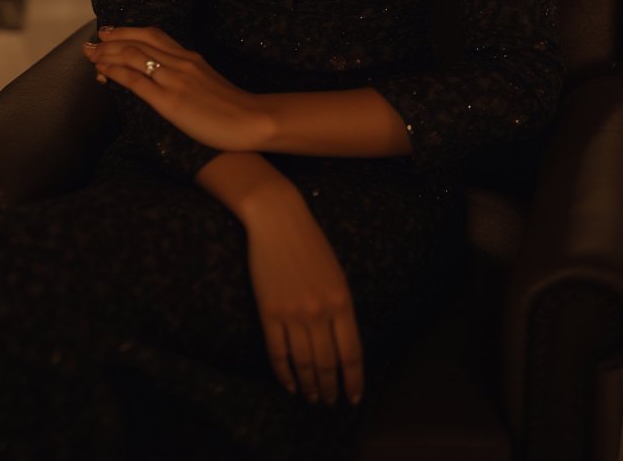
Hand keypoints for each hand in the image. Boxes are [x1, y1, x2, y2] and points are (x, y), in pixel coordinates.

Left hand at [83, 26, 270, 151]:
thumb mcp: (207, 81)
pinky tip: (103, 73)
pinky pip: (136, 81)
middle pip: (138, 41)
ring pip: (132, 56)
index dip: (128, 31)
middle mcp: (180, 61)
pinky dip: (115, 73)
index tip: (110, 32)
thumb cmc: (232, 107)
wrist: (250, 119)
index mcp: (189, 56)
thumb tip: (167, 76)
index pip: (153, 34)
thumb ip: (188, 74)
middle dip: (111, 40)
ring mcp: (174, 79)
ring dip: (107, 54)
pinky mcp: (169, 100)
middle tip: (92, 42)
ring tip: (91, 55)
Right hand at [244, 183, 364, 406]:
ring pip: (303, 363)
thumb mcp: (336, 274)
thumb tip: (341, 343)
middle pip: (327, 364)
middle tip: (330, 402)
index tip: (353, 398)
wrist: (278, 220)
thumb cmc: (310, 243)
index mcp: (342, 302)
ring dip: (309, 386)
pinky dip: (284, 373)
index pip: (352, 354)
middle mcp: (319, 312)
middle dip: (330, 388)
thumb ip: (341, 308)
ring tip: (312, 397)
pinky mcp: (269, 312)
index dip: (354, 381)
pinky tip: (289, 384)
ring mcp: (292, 314)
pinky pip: (277, 352)